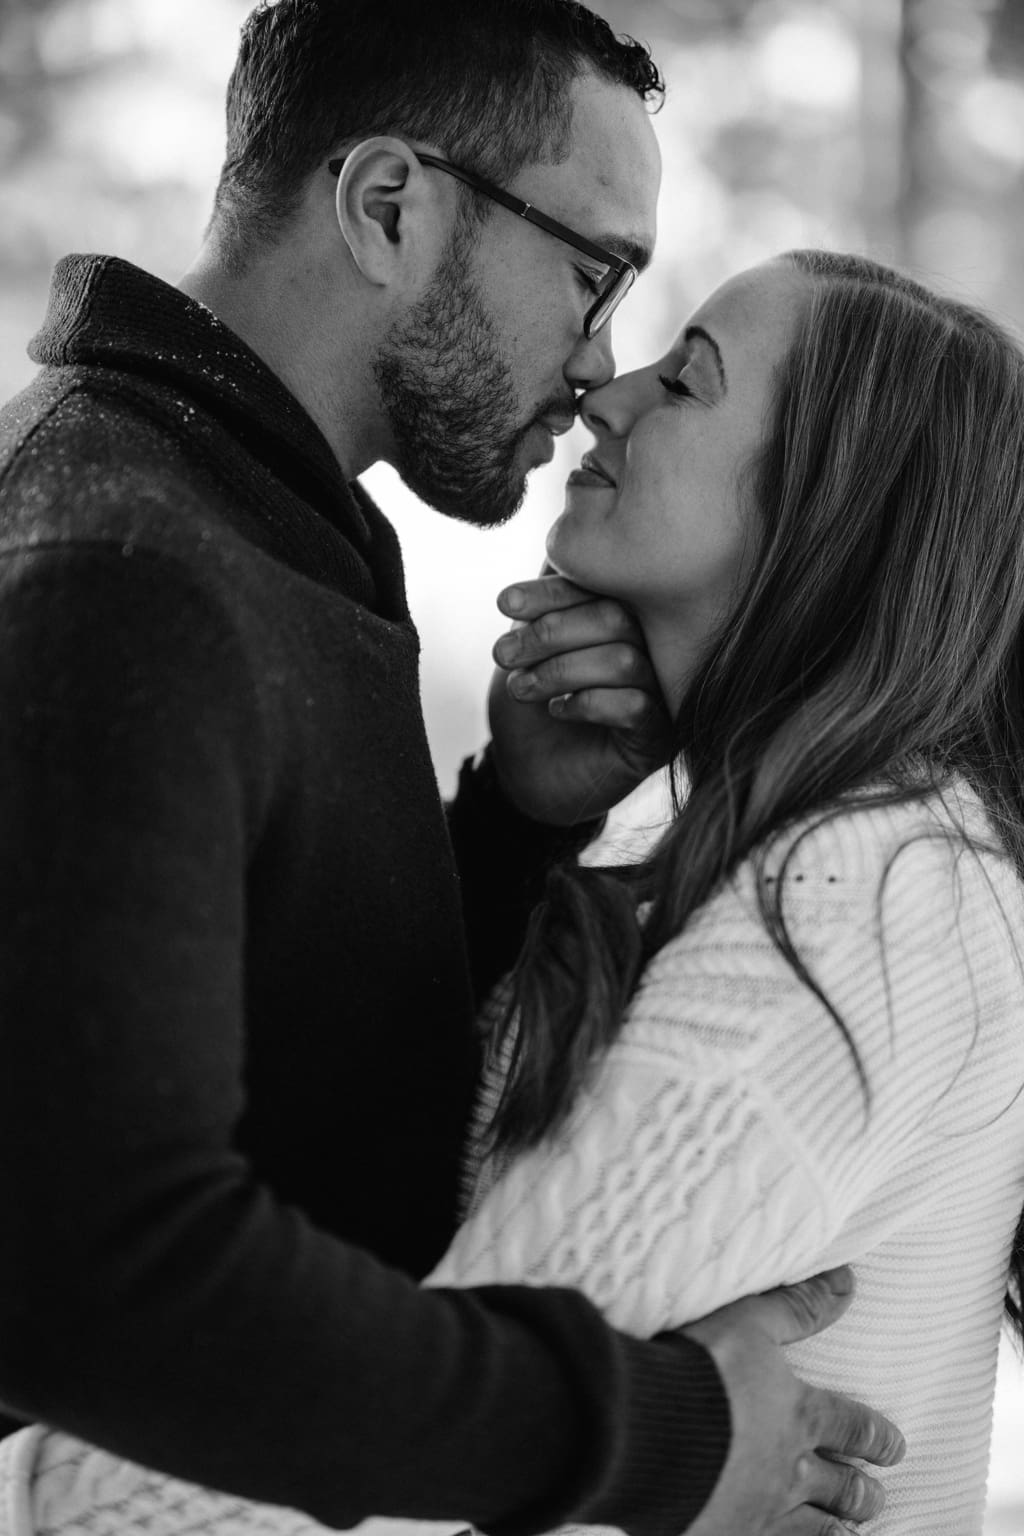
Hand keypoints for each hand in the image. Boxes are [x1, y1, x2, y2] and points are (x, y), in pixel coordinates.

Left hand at [487, 571, 672, 826]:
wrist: (526, 775)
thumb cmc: (532, 702)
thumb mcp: (531, 642)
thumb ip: (549, 598)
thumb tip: (558, 545)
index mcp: (630, 617)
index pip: (603, 587)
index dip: (552, 590)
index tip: (504, 605)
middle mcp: (656, 651)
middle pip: (616, 618)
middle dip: (550, 632)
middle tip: (504, 654)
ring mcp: (663, 695)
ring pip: (623, 660)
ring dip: (559, 669)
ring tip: (521, 687)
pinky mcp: (659, 739)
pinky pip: (635, 706)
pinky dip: (587, 702)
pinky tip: (557, 709)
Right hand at [683, 1268, 904, 1535]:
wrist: (645, 1430)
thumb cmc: (698, 1369)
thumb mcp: (749, 1322)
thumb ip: (797, 1307)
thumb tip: (847, 1281)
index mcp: (797, 1417)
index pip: (852, 1428)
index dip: (876, 1437)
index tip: (896, 1449)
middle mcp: (786, 1472)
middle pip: (839, 1490)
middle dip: (861, 1494)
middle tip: (876, 1498)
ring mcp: (756, 1514)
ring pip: (811, 1531)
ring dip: (833, 1528)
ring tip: (848, 1532)